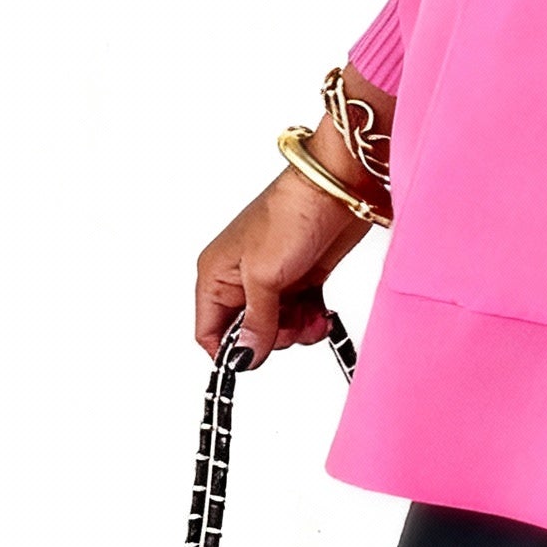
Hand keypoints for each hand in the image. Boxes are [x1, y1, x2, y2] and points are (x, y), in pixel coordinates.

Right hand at [193, 172, 368, 365]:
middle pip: (247, 332)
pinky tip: (322, 315)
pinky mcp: (301, 277)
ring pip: (278, 326)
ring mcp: (273, 278)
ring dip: (297, 329)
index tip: (255, 356)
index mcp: (216, 274)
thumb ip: (256, 321)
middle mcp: (241, 278)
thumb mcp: (265, 276)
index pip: (209, 330)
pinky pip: (301, 314)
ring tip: (313, 317)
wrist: (337, 188)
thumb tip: (244, 358)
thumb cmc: (291, 213)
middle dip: (273, 337)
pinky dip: (312, 320)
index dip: (231, 350)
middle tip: (291, 326)